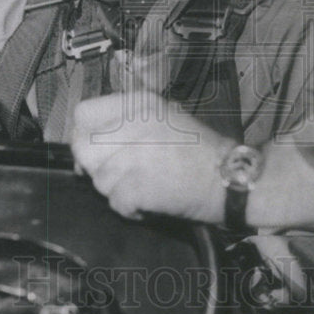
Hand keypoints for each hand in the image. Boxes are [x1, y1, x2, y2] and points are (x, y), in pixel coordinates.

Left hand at [69, 91, 229, 221]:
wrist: (230, 177)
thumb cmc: (202, 150)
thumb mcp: (166, 115)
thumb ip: (129, 121)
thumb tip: (94, 138)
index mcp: (138, 104)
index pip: (83, 113)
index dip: (84, 133)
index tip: (94, 148)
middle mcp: (132, 125)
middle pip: (83, 148)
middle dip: (96, 166)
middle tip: (116, 174)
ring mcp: (133, 156)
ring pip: (99, 180)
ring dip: (116, 190)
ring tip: (142, 187)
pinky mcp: (137, 186)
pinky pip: (115, 202)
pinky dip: (130, 209)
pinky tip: (149, 202)